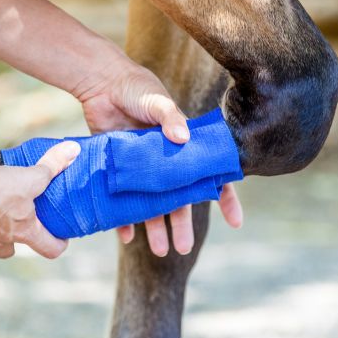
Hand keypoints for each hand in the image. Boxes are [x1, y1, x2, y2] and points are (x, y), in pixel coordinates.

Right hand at [0, 141, 80, 267]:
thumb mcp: (29, 176)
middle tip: (7, 227)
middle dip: (10, 243)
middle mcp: (0, 243)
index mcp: (23, 230)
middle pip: (8, 252)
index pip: (49, 248)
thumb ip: (52, 165)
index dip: (56, 244)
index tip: (59, 240)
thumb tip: (74, 150)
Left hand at [77, 62, 242, 255]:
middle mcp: (165, 163)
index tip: (235, 222)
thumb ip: (170, 117)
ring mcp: (142, 170)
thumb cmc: (137, 89)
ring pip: (152, 205)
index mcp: (183, 147)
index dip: (224, 198)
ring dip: (156, 228)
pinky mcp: (119, 172)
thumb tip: (183, 139)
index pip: (210, 175)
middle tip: (184, 248)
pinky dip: (124, 219)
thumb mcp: (157, 100)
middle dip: (183, 224)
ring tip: (159, 251)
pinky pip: (123, 201)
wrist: (102, 85)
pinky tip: (126, 236)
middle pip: (179, 199)